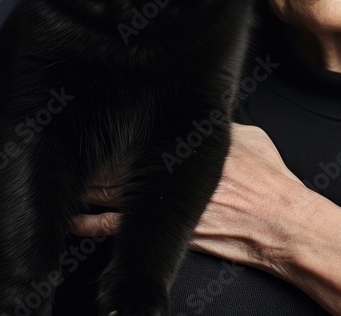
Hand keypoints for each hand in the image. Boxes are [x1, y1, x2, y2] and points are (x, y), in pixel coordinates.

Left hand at [71, 123, 316, 276]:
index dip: (111, 122)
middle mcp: (172, 167)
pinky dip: (91, 224)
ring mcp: (166, 201)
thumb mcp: (247, 136)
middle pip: (114, 157)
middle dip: (88, 152)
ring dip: (83, 184)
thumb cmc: (270, 180)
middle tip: (61, 141)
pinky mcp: (166, 230)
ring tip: (58, 176)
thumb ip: (217, 123)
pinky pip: (117, 229)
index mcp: (189, 139)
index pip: (138, 127)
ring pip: (109, 189)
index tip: (94, 112)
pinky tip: (72, 219)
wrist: (282, 223)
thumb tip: (200, 110)